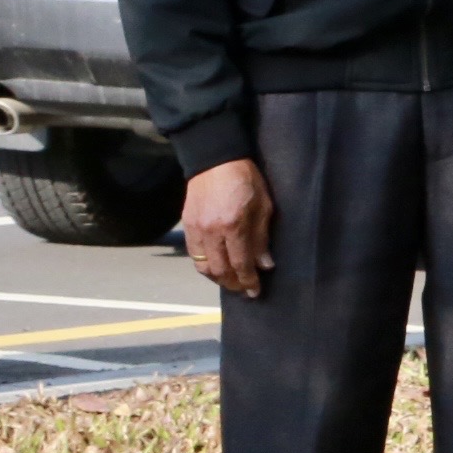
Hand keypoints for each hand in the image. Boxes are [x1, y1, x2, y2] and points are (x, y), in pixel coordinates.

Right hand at [182, 158, 272, 296]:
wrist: (215, 161)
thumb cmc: (246, 179)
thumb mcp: (263, 206)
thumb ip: (262, 237)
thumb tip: (265, 264)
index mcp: (233, 225)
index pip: (240, 263)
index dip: (248, 280)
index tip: (255, 291)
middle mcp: (211, 231)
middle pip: (220, 270)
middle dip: (234, 284)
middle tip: (245, 290)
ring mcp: (196, 229)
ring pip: (203, 266)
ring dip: (218, 279)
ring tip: (231, 281)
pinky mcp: (187, 225)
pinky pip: (194, 254)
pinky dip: (205, 266)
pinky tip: (216, 268)